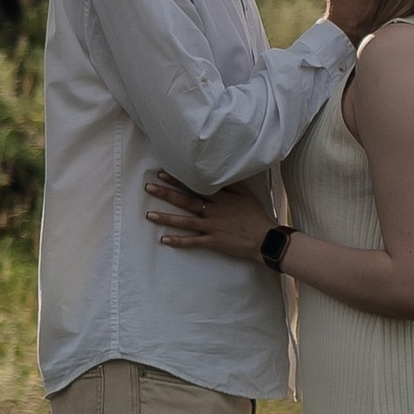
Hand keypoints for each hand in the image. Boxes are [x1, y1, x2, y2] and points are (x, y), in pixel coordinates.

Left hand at [144, 168, 273, 259]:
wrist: (265, 238)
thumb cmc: (256, 215)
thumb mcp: (245, 194)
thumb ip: (230, 183)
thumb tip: (217, 171)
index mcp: (220, 197)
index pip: (195, 186)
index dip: (178, 179)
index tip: (162, 173)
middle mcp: (213, 210)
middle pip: (186, 200)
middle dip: (166, 194)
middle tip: (149, 187)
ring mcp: (212, 226)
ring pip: (185, 221)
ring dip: (166, 218)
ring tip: (149, 215)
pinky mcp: (213, 241)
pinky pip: (193, 241)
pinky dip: (179, 241)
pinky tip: (164, 239)